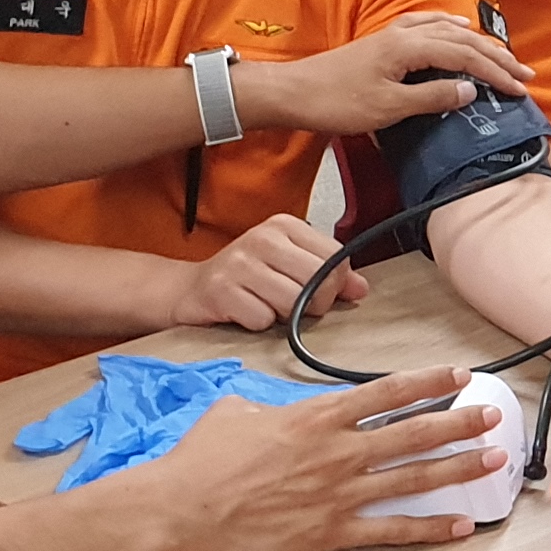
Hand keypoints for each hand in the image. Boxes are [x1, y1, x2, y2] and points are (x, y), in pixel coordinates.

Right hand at [143, 368, 504, 550]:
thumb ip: (272, 406)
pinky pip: (392, 531)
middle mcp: (338, 452)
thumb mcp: (237, 411)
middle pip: (413, 433)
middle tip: (492, 415)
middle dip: (459, 422)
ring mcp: (339, 494)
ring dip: (459, 467)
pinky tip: (461, 526)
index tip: (459, 375)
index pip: (386, 392)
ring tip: (493, 458)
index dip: (428, 382)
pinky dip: (431, 529)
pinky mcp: (332, 532)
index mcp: (317, 417)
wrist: (180, 509)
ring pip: (414, 478)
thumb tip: (279, 408)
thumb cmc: (202, 458)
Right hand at [162, 213, 370, 331]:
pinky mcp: (220, 291)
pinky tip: (245, 312)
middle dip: (314, 304)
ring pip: (292, 302)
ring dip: (284, 316)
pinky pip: (262, 319)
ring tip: (267, 306)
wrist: (190, 290)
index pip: (336, 258)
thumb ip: (329, 275)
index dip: (335, 285)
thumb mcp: (290, 266)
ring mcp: (239, 263)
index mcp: (285, 226)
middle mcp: (262, 238)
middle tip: (294, 306)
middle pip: (318, 281)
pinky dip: (258, 324)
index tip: (319, 291)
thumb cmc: (245, 278)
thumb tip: (361, 289)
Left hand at [246, 13, 533, 134]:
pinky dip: (449, 29)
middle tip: (524, 75)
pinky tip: (455, 29)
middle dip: (496, 57)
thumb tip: (470, 90)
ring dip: (478, 44)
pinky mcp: (384, 42)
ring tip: (501, 55)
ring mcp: (394, 35)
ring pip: (447, 31)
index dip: (496, 73)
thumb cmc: (338, 104)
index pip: (465, 56)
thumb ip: (432, 97)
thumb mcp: (389, 108)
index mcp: (409, 48)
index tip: (520, 90)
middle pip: (462, 40)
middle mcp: (405, 34)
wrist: (294, 93)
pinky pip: (427, 27)